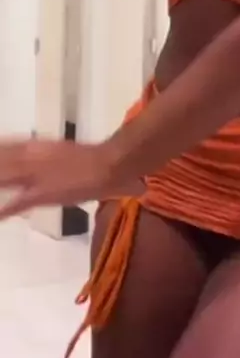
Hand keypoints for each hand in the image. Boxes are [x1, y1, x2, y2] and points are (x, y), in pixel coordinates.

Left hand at [0, 138, 143, 219]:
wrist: (110, 164)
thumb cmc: (93, 158)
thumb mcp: (64, 152)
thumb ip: (47, 155)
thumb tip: (36, 157)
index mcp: (39, 147)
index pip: (10, 147)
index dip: (0, 150)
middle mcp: (34, 158)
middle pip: (4, 162)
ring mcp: (38, 176)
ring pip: (6, 178)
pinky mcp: (43, 193)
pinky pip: (18, 202)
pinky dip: (5, 210)